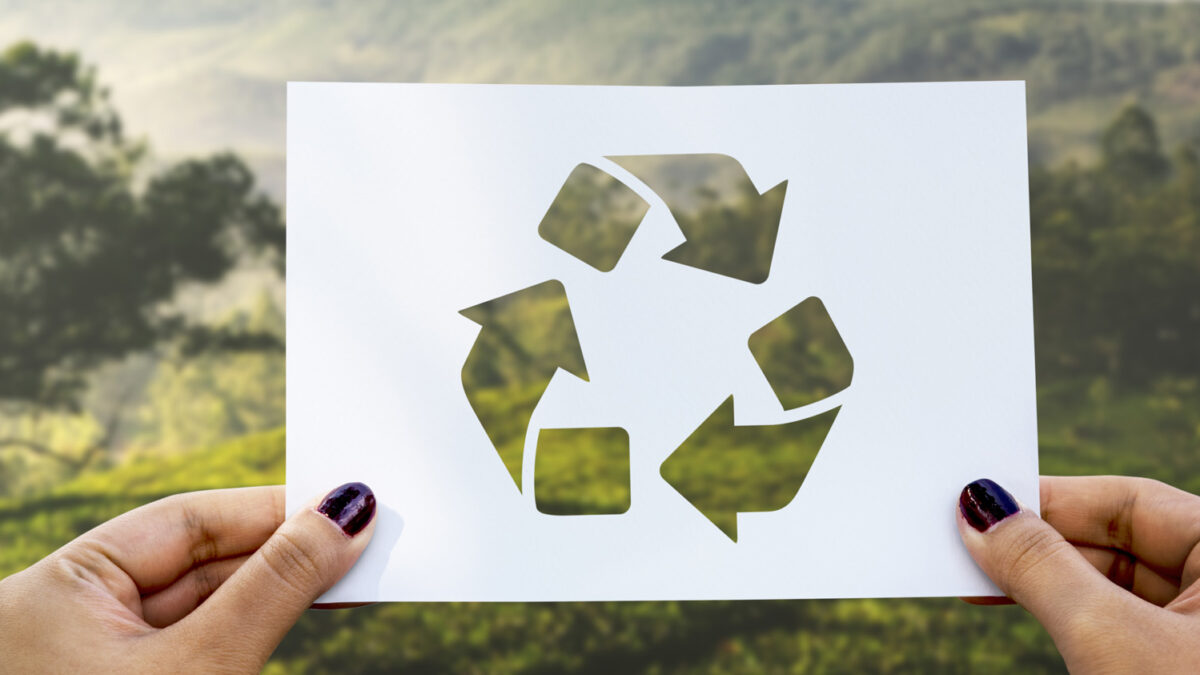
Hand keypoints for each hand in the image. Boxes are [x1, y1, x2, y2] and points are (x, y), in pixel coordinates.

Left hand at [0, 482, 376, 672]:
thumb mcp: (202, 665)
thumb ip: (277, 585)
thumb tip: (345, 512)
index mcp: (61, 587)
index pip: (187, 521)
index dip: (271, 509)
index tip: (347, 503)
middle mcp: (74, 614)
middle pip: (199, 560)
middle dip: (283, 551)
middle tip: (366, 538)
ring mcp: (99, 659)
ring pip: (204, 606)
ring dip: (277, 592)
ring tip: (349, 574)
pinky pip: (200, 646)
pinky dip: (252, 630)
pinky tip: (302, 613)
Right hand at [958, 476, 1199, 671]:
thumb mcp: (1107, 635)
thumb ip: (1040, 565)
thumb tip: (981, 510)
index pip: (1131, 501)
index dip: (1050, 498)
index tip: (982, 500)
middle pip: (1117, 543)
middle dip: (1038, 544)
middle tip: (967, 541)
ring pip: (1112, 586)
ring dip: (1042, 582)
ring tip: (978, 578)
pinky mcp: (1181, 662)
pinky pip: (1118, 624)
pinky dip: (1065, 615)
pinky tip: (1015, 604)